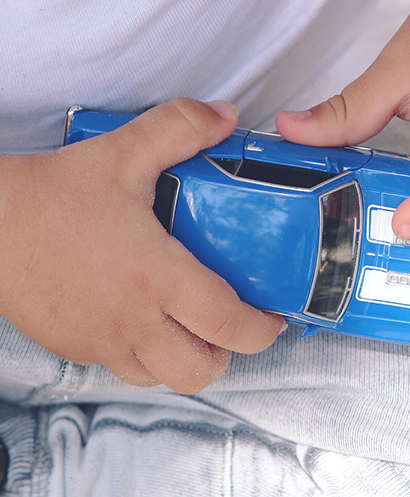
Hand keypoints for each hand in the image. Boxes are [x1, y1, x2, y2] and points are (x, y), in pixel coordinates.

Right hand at [0, 98, 284, 393]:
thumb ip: (179, 128)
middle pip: (201, 369)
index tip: (272, 317)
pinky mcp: (76, 347)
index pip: (229, 324)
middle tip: (232, 324)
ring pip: (163, 378)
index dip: (262, 329)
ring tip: (192, 327)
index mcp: (158, 278)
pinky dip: (147, 356)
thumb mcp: (122, 153)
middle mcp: (135, 320)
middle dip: (228, 353)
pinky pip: (124, 369)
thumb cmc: (48, 195)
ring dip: (187, 359)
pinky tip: (146, 321)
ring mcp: (103, 341)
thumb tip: (223, 118)